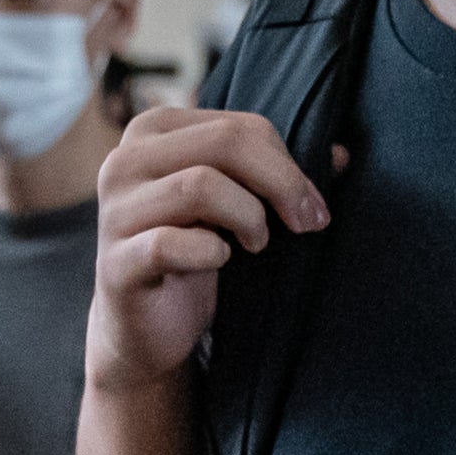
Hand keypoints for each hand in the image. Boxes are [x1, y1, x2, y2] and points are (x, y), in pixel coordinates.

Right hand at [88, 106, 329, 395]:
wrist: (150, 328)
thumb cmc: (196, 253)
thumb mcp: (238, 203)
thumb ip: (279, 173)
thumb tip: (341, 155)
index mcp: (154, 131)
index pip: (239, 126)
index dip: (289, 165)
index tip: (313, 207)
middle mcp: (124, 160)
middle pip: (224, 143)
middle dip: (281, 183)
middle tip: (304, 225)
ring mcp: (114, 211)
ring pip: (199, 185)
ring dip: (248, 217)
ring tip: (256, 244)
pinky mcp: (116, 261)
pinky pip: (170, 243)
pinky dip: (211, 253)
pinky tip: (219, 261)